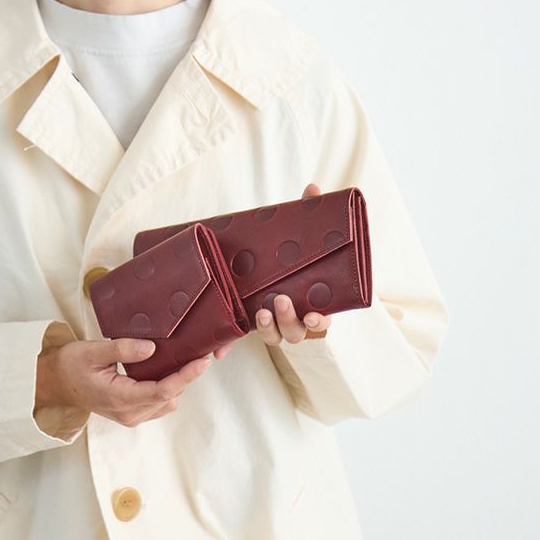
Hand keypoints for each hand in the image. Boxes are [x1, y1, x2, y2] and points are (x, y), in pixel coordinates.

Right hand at [35, 336, 212, 426]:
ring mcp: (130, 416)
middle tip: (199, 353)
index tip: (202, 361)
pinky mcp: (131, 413)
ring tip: (183, 358)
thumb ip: (123, 349)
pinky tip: (165, 369)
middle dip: (186, 377)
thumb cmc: (70, 365)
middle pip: (170, 396)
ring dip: (177, 383)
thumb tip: (152, 348)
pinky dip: (166, 388)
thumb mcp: (93, 351)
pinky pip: (158, 403)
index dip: (186, 376)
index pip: (163, 390)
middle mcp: (129, 413)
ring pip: (166, 402)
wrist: (55, 383)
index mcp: (120, 398)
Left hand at [204, 182, 332, 362]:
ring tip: (259, 313)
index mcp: (314, 301)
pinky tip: (217, 350)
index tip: (314, 316)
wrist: (273, 266)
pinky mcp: (250, 323)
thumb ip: (308, 213)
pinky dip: (229, 346)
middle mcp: (296, 318)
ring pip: (274, 338)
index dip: (319, 322)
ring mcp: (274, 323)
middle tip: (278, 301)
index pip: (322, 320)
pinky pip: (241, 340)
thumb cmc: (296, 255)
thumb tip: (311, 189)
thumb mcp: (302, 235)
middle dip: (288, 320)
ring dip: (267, 329)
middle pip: (296, 332)